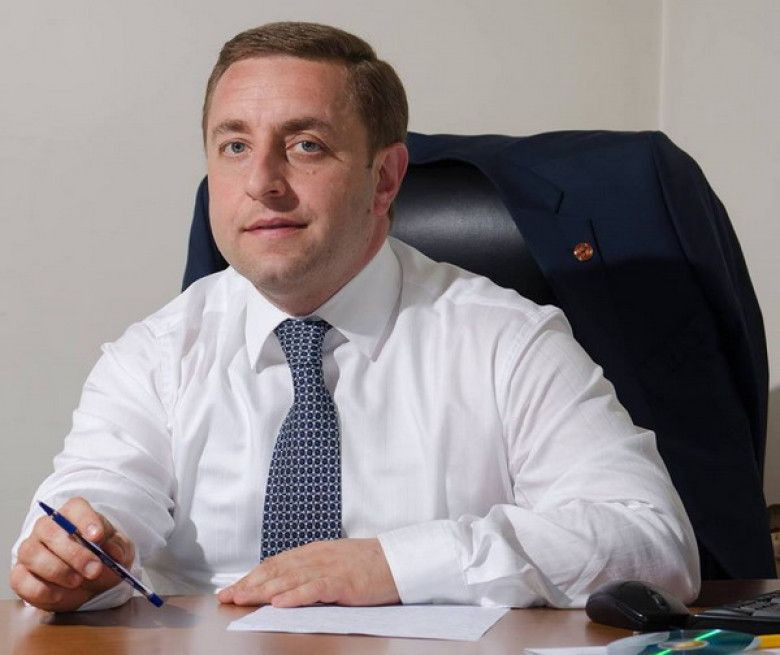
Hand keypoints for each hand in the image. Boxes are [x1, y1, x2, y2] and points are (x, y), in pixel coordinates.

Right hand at [10, 497, 135, 611]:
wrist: (90, 581)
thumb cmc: (102, 558)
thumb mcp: (118, 551)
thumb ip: (118, 548)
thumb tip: (114, 553)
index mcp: (74, 514)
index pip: (75, 508)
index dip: (86, 520)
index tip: (98, 537)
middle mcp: (47, 527)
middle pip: (50, 530)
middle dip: (74, 553)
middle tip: (94, 570)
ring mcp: (31, 549)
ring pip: (32, 553)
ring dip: (57, 570)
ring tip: (77, 582)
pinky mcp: (20, 574)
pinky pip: (21, 579)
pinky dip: (40, 589)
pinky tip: (58, 595)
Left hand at [218, 538, 399, 607]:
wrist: (397, 561)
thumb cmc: (368, 565)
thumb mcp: (334, 561)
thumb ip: (311, 569)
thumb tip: (285, 582)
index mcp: (314, 551)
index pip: (275, 564)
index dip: (252, 576)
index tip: (232, 588)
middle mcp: (317, 556)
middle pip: (276, 571)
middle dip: (249, 584)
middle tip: (227, 596)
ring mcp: (329, 568)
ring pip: (289, 579)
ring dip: (263, 590)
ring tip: (243, 599)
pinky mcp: (343, 583)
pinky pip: (314, 589)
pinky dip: (295, 596)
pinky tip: (279, 603)